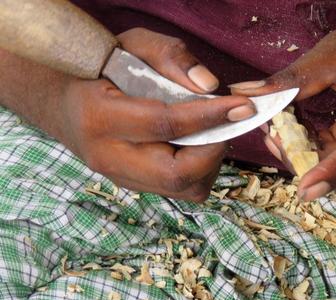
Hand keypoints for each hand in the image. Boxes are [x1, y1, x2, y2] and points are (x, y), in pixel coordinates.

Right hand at [53, 28, 254, 201]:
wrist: (66, 106)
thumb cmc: (101, 71)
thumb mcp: (131, 46)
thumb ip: (169, 57)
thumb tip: (210, 87)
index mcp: (99, 118)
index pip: (164, 125)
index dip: (209, 117)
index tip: (242, 107)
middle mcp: (109, 158)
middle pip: (176, 174)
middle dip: (214, 150)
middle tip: (227, 123)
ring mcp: (121, 178)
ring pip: (184, 189)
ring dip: (210, 162)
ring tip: (210, 132)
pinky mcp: (135, 187)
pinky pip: (181, 190)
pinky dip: (201, 170)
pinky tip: (196, 145)